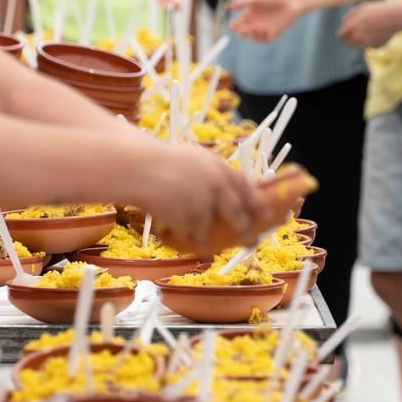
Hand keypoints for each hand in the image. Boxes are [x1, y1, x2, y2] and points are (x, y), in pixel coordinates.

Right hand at [132, 142, 273, 252]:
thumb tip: (234, 196)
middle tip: (250, 242)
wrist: (135, 167)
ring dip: (205, 238)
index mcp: (219, 168)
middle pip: (238, 216)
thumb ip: (214, 176)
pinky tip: (178, 235)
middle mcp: (215, 186)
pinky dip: (186, 238)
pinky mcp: (185, 218)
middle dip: (245, 232)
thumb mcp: (196, 160)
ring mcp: (200, 203)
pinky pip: (191, 236)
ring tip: (201, 241)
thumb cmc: (162, 162)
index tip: (266, 216)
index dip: (258, 204)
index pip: (247, 188)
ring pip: (209, 231)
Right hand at [224, 0, 301, 42]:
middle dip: (241, 32)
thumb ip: (241, 3)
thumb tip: (226, 6)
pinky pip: (264, 40)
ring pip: (252, 37)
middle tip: (243, 29)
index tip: (233, 25)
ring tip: (253, 28)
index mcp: (248, 14)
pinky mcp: (272, 34)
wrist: (290, 0)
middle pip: (243, 32)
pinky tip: (263, 30)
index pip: (237, 24)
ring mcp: (263, 29)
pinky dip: (261, 37)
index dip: (234, 26)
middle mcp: (254, 23)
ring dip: (251, 35)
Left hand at [337, 1, 401, 49]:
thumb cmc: (378, 10)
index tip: (346, 35)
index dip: (342, 36)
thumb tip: (343, 21)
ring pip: (360, 47)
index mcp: (351, 26)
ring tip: (373, 33)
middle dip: (352, 41)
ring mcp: (366, 42)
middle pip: (349, 44)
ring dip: (364, 42)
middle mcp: (357, 36)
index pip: (340, 36)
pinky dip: (375, 42)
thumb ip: (351, 15)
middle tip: (360, 35)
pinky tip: (382, 34)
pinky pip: (372, 46)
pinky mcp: (375, 46)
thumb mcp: (363, 8)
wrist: (394, 16)